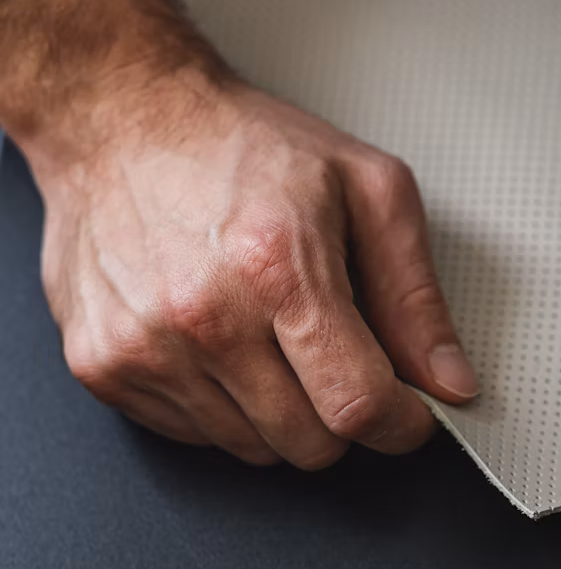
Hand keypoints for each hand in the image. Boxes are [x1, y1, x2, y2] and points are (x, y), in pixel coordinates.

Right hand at [31, 80, 478, 468]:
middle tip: (338, 354)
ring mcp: (143, 347)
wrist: (123, 119)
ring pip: (253, 449)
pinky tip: (224, 344)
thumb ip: (416, 295)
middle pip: (310, 443)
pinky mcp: (102, 367)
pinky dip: (225, 408)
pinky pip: (195, 437)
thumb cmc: (246, 147)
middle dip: (343, 413)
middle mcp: (203, 317)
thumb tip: (450, 381)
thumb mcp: (368, 190)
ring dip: (283, 412)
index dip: (402, 422)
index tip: (410, 413)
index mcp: (278, 267)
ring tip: (272, 335)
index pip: (357, 404)